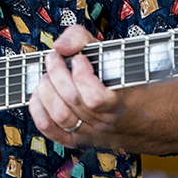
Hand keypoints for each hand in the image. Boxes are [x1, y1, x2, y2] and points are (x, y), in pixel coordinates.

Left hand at [29, 24, 121, 145]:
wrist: (138, 115)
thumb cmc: (122, 81)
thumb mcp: (109, 52)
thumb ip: (83, 40)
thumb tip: (61, 45)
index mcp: (119, 102)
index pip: (95, 99)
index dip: (82, 76)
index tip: (80, 59)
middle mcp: (104, 122)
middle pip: (72, 101)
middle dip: (57, 73)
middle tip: (55, 58)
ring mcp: (88, 132)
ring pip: (59, 116)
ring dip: (46, 90)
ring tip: (48, 75)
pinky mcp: (74, 138)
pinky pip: (49, 129)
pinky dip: (38, 109)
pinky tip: (41, 94)